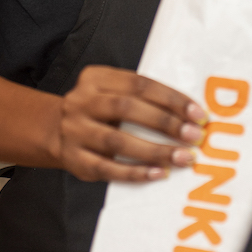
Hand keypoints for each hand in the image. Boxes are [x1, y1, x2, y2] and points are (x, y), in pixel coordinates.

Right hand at [56, 65, 207, 181]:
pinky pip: (107, 168)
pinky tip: (158, 173)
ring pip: (118, 141)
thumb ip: (142, 97)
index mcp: (96, 78)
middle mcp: (82, 101)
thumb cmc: (98, 110)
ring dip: (155, 151)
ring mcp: (75, 131)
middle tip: (195, 136)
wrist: (54, 130)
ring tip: (183, 157)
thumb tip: (189, 113)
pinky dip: (135, 172)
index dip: (171, 98)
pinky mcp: (75, 159)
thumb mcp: (111, 91)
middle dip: (166, 123)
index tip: (198, 113)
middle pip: (128, 109)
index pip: (139, 84)